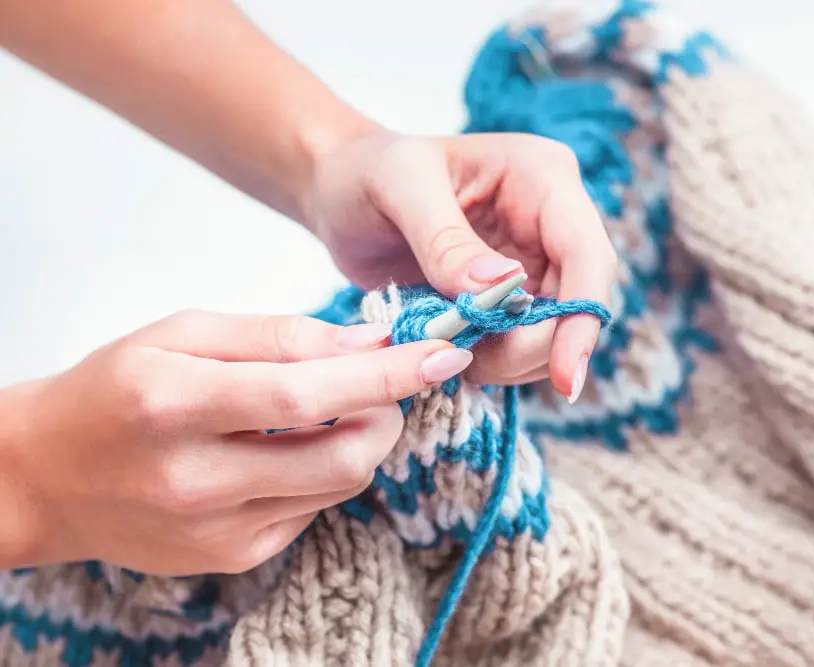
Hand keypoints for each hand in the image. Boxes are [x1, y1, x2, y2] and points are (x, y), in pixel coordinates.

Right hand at [0, 310, 471, 574]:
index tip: (446, 353)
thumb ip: (279, 335)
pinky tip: (290, 449)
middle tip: (386, 382)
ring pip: (341, 483)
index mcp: (175, 404)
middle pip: (342, 454)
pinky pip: (316, 508)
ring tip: (334, 407)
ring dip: (363, 438)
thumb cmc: (118, 388)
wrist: (51, 477)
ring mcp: (217, 530)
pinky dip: (326, 470)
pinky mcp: (234, 556)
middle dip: (390, 412)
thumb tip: (370, 342)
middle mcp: (196, 478)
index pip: (305, 394)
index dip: (387, 376)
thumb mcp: (185, 333)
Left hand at [305, 132, 616, 399]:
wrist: (342, 192)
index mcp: (542, 177)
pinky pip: (520, 344)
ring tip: (447, 348)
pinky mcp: (511, 298)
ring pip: (554, 333)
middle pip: (578, 303)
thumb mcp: (398, 188)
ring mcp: (534, 262)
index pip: (587, 254)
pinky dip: (490, 361)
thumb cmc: (367, 172)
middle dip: (536, 347)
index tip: (564, 376)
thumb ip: (446, 239)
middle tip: (474, 365)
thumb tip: (501, 286)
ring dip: (510, 360)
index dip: (582, 318)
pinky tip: (448, 349)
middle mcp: (550, 221)